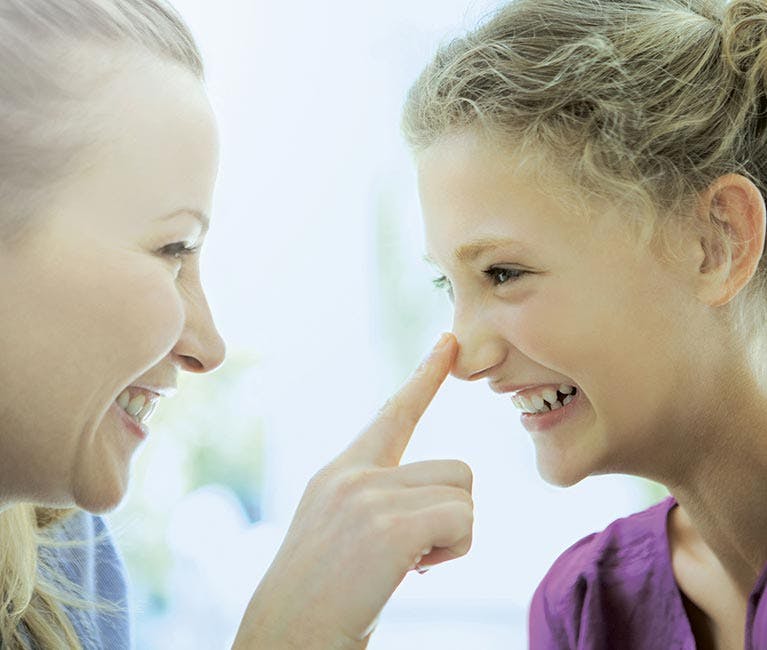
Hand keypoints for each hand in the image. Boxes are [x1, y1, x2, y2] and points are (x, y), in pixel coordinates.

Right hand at [232, 333, 473, 648]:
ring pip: (464, 496)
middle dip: (450, 514)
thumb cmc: (320, 600)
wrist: (286, 640)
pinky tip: (412, 573)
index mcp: (340, 473)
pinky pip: (462, 522)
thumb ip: (377, 499)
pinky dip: (452, 552)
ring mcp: (368, 496)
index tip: (450, 342)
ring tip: (408, 565)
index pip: (393, 413)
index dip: (425, 377)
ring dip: (451, 536)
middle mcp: (352, 474)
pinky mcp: (389, 526)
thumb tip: (440, 501)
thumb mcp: (339, 532)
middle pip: (455, 470)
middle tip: (413, 554)